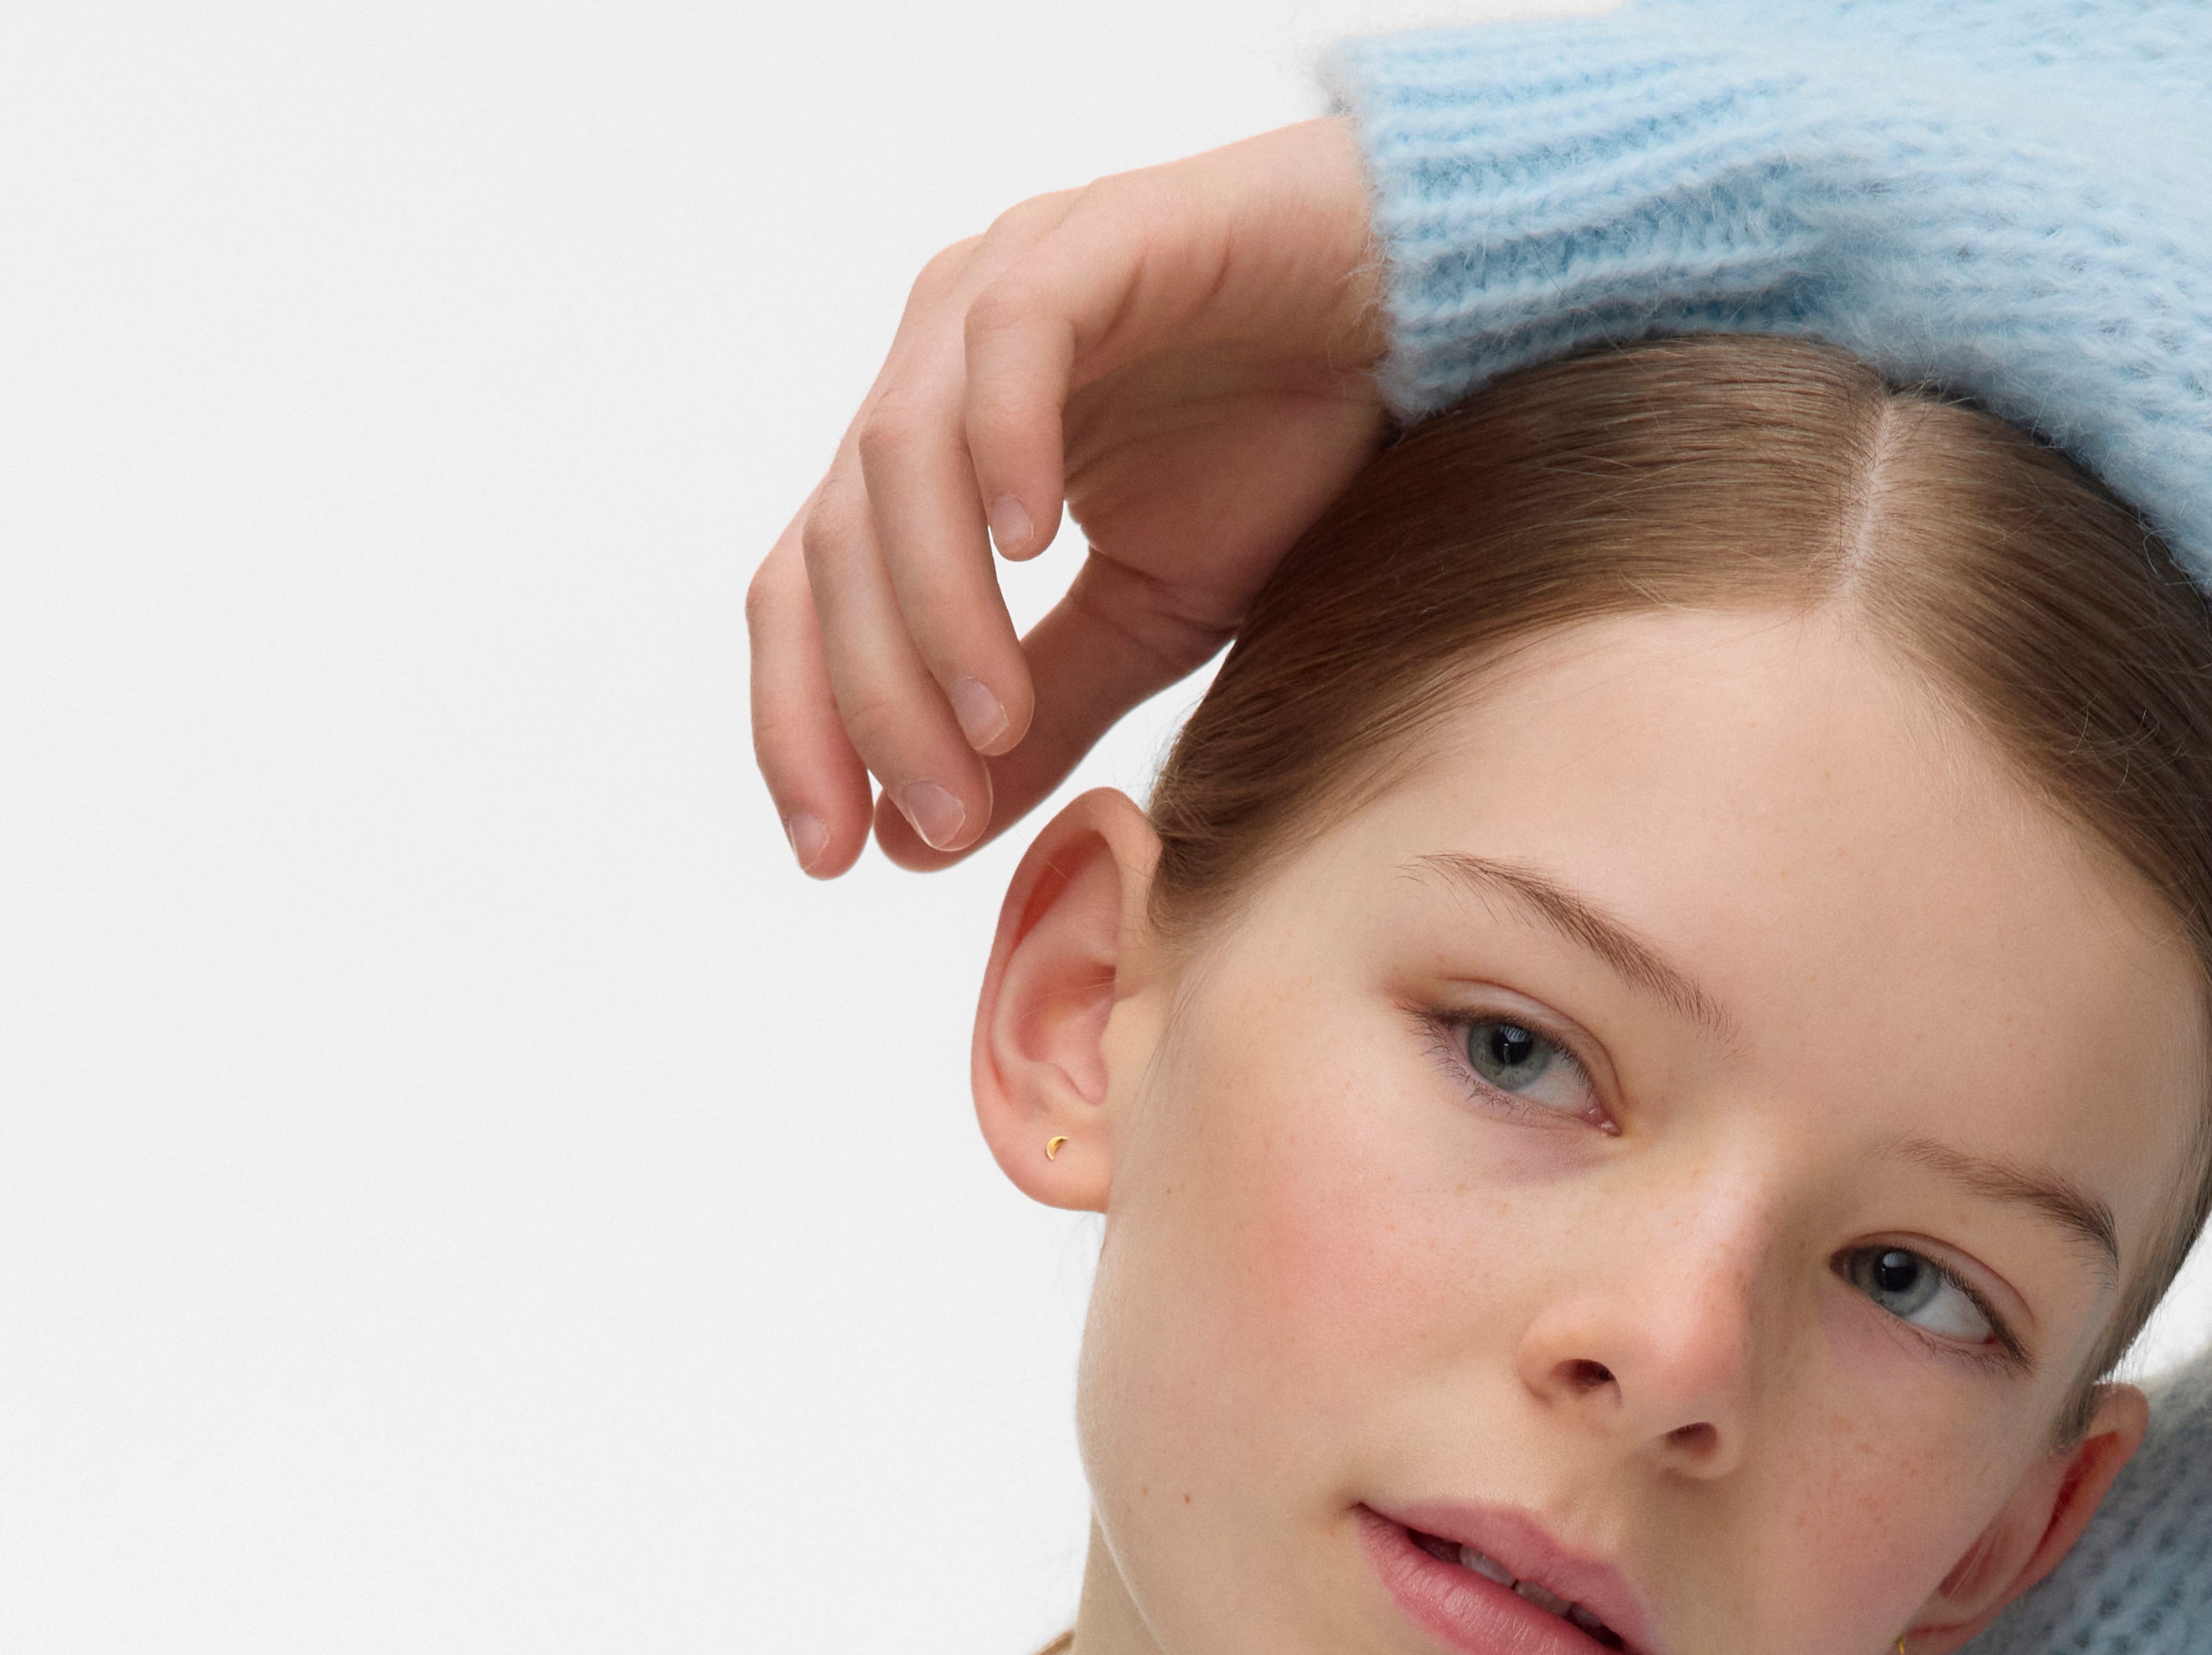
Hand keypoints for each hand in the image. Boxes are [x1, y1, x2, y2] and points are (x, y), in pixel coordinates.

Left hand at [748, 118, 1390, 879]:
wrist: (1411, 316)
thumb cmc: (1278, 451)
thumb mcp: (1147, 627)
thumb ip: (1036, 721)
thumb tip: (917, 841)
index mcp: (927, 456)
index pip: (806, 596)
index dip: (800, 727)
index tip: (832, 856)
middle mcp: (934, 363)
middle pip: (836, 547)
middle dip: (873, 701)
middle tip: (939, 818)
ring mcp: (1003, 288)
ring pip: (902, 458)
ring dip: (937, 610)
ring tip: (994, 725)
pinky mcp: (1091, 240)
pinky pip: (1011, 342)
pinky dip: (1005, 449)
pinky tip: (1036, 551)